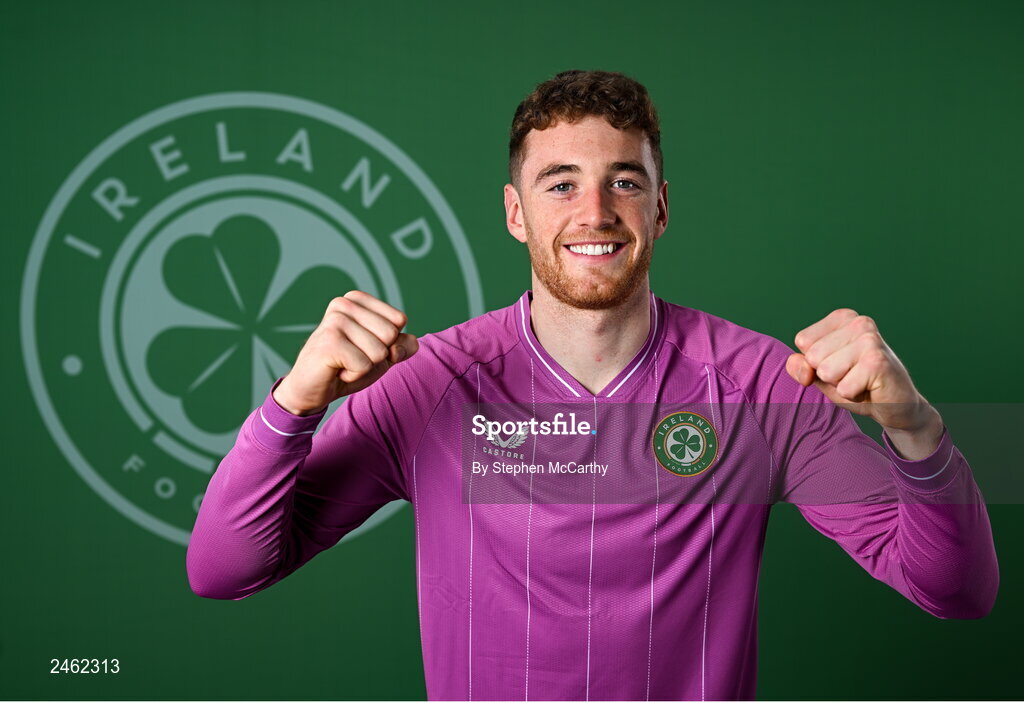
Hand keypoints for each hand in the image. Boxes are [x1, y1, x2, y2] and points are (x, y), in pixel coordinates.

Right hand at [272, 290, 418, 415]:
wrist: (311, 389)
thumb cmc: (347, 367)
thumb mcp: (382, 356)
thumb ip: (403, 346)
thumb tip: (411, 342)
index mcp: (357, 300)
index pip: (398, 320)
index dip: (387, 343)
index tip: (362, 347)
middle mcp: (344, 304)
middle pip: (390, 335)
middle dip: (376, 356)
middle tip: (351, 357)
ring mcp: (335, 321)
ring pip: (379, 352)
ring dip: (364, 367)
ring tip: (343, 363)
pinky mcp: (329, 342)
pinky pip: (365, 365)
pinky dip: (354, 375)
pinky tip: (336, 370)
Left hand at [784, 308, 939, 436]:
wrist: (896, 405)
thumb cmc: (855, 385)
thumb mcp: (820, 375)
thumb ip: (801, 366)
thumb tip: (801, 364)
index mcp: (842, 318)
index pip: (803, 341)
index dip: (815, 363)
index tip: (840, 365)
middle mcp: (859, 322)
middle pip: (813, 357)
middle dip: (828, 375)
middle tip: (853, 376)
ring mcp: (870, 340)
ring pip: (826, 372)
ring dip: (840, 385)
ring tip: (860, 381)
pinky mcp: (878, 362)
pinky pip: (843, 388)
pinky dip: (852, 395)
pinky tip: (870, 388)